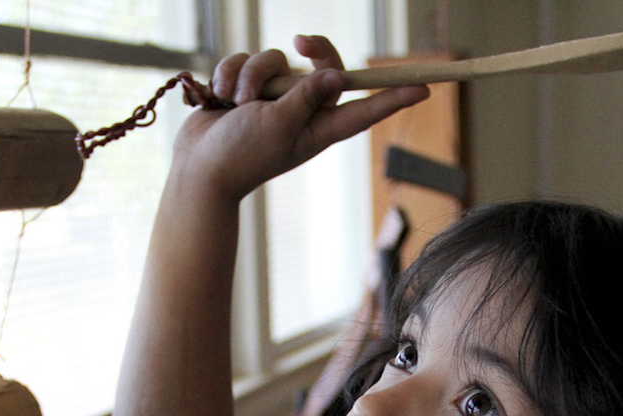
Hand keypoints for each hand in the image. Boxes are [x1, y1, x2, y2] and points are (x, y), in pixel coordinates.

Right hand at [175, 34, 427, 201]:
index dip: (394, 98)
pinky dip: (231, 74)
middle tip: (301, 41)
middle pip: (324, 65)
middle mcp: (301, 110)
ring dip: (253, 74)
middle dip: (312, 49)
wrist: (197, 167)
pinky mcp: (247, 88)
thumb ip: (305, 98)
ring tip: (238, 103)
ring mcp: (274, 98)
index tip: (424, 88)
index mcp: (319, 127)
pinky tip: (220, 97)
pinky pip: (247, 60)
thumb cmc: (241, 156)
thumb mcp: (278, 125)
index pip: (365, 108)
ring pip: (277, 58)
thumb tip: (334, 75)